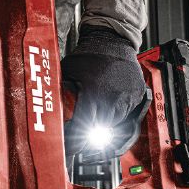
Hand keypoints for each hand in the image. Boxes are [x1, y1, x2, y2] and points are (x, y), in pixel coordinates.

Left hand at [61, 27, 149, 155]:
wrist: (112, 40)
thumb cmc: (87, 55)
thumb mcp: (67, 75)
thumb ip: (61, 98)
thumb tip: (49, 120)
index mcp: (95, 91)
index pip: (83, 127)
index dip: (75, 142)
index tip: (68, 149)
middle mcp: (115, 97)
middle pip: (101, 133)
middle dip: (88, 142)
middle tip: (77, 148)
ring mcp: (130, 99)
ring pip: (117, 130)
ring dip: (104, 136)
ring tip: (91, 142)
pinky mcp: (139, 99)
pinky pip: (129, 122)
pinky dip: (118, 129)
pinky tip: (109, 136)